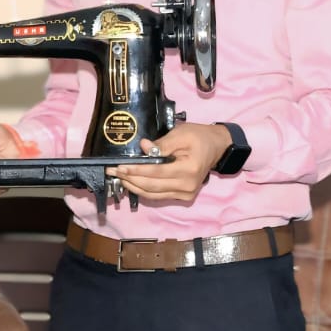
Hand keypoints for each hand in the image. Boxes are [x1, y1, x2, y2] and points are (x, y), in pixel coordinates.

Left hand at [106, 121, 230, 201]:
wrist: (217, 147)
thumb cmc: (199, 137)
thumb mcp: (181, 133)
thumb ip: (162, 143)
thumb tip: (143, 147)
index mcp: (188, 169)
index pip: (156, 173)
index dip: (136, 171)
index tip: (119, 167)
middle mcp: (187, 186)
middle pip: (152, 187)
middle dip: (130, 180)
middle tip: (113, 172)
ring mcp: (186, 194)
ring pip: (154, 194)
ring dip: (134, 187)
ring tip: (119, 178)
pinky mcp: (184, 196)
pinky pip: (159, 196)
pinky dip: (144, 190)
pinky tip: (133, 183)